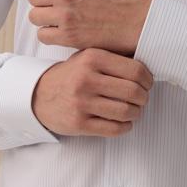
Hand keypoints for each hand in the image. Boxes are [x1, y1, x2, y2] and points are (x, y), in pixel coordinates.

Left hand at [28, 0, 152, 54]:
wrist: (140, 21)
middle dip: (42, 4)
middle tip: (53, 10)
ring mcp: (65, 14)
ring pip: (35, 17)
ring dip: (44, 20)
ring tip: (58, 22)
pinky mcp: (69, 35)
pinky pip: (43, 35)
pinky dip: (50, 36)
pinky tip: (62, 34)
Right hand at [32, 48, 154, 137]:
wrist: (38, 95)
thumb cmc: (71, 75)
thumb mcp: (87, 58)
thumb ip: (113, 59)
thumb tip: (147, 69)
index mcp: (92, 58)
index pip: (135, 69)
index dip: (148, 79)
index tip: (148, 84)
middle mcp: (86, 79)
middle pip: (133, 91)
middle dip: (144, 97)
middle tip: (143, 99)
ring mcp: (81, 102)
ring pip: (126, 111)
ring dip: (136, 113)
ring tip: (134, 111)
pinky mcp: (78, 123)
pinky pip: (113, 129)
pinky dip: (125, 127)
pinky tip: (124, 122)